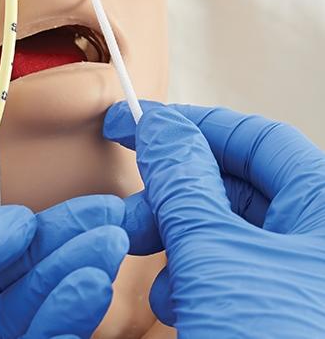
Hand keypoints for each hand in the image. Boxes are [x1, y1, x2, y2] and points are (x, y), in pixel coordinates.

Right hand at [104, 100, 324, 338]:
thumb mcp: (215, 259)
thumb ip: (183, 182)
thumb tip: (159, 127)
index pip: (257, 139)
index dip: (192, 124)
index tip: (135, 122)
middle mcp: (318, 248)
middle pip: (242, 186)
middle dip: (178, 189)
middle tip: (134, 198)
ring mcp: (300, 287)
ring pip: (230, 233)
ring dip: (179, 237)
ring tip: (148, 258)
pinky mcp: (276, 320)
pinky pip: (230, 276)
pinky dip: (192, 277)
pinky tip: (172, 304)